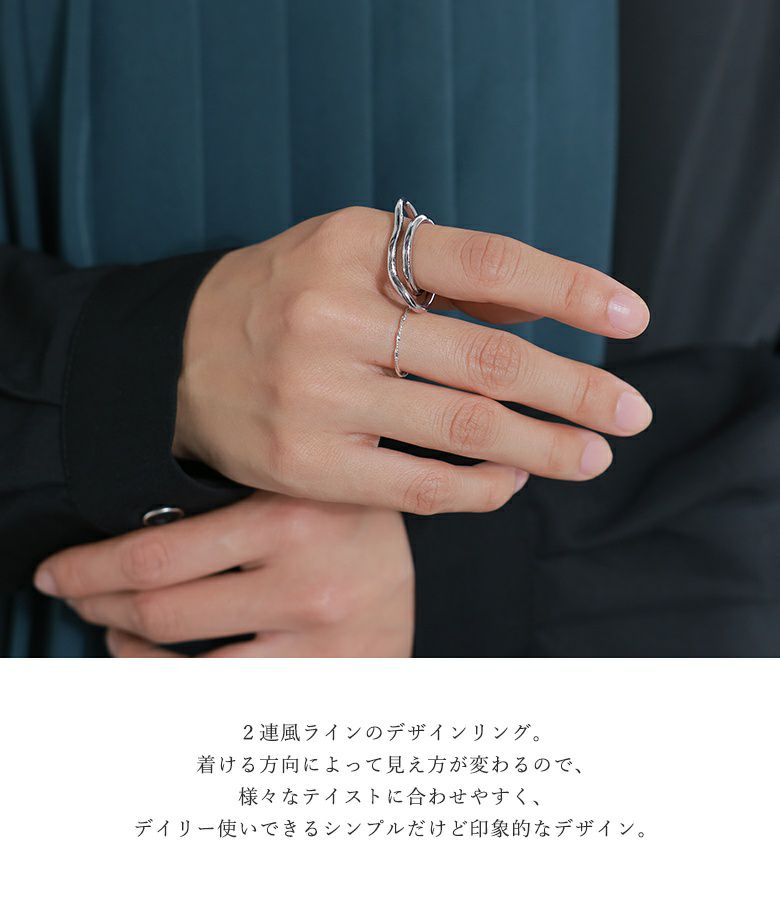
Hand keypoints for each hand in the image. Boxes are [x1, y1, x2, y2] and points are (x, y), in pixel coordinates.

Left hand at [35, 494, 413, 656]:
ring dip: (127, 649)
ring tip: (110, 630)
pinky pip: (226, 699)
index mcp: (288, 520)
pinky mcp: (335, 684)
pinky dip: (169, 682)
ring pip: (185, 672)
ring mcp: (324, 647)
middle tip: (76, 593)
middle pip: (161, 615)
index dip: (88, 571)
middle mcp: (310, 587)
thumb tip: (113, 546)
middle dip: (98, 605)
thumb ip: (216, 506)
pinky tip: (152, 661)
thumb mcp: (287, 484)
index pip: (154, 558)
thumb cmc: (342, 508)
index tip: (56, 574)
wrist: (426, 550)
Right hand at [174, 206, 651, 514]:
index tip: (632, 317)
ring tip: (591, 456)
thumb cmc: (286, 299)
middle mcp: (333, 316)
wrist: (176, 358)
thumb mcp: (352, 255)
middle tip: (632, 414)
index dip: (571, 287)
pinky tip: (513, 480)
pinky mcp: (308, 463)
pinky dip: (480, 488)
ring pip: (461, 428)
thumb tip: (551, 304)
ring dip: (543, 447)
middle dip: (574, 390)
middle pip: (486, 356)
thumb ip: (446, 275)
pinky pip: (420, 486)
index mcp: (353, 246)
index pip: (487, 262)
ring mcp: (317, 395)